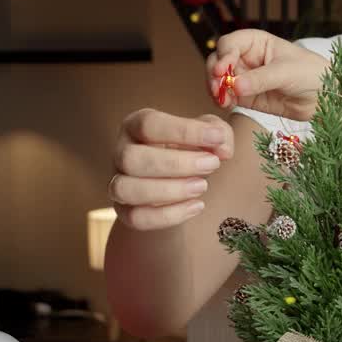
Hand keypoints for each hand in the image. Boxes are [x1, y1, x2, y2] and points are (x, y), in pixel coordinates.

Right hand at [110, 109, 233, 229]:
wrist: (182, 179)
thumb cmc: (192, 149)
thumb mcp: (208, 134)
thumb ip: (219, 134)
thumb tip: (222, 150)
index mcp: (136, 125)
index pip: (148, 124)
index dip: (183, 131)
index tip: (215, 138)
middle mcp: (122, 152)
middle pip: (131, 158)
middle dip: (176, 164)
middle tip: (212, 164)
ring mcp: (118, 183)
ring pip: (126, 190)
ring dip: (169, 190)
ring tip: (202, 186)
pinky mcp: (126, 211)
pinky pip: (136, 218)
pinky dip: (168, 215)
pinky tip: (197, 206)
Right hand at [207, 29, 328, 120]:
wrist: (326, 97)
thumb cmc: (310, 73)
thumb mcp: (286, 72)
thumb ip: (260, 79)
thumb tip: (235, 86)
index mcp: (256, 42)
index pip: (230, 44)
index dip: (223, 55)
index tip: (223, 69)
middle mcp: (247, 58)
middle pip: (219, 61)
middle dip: (214, 73)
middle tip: (217, 86)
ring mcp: (245, 78)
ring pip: (219, 80)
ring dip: (215, 88)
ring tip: (221, 98)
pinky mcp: (247, 97)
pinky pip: (228, 97)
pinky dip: (223, 100)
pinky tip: (226, 104)